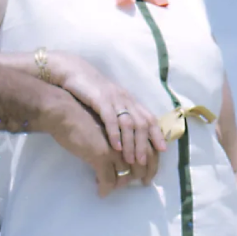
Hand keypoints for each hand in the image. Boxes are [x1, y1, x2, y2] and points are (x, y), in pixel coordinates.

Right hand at [46, 52, 166, 183]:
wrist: (74, 72)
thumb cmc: (91, 91)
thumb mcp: (111, 102)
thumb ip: (120, 116)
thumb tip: (127, 137)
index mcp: (130, 101)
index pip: (149, 118)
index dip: (157, 133)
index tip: (162, 150)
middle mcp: (126, 99)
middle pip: (142, 123)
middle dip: (144, 144)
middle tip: (143, 162)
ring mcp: (114, 99)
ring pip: (129, 123)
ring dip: (131, 143)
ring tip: (131, 160)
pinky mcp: (100, 100)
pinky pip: (110, 119)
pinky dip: (115, 134)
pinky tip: (115, 147)